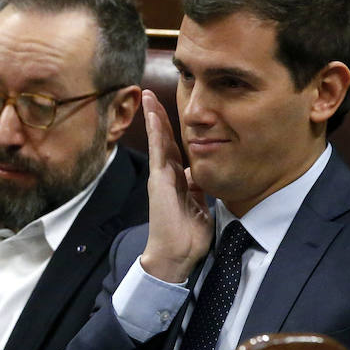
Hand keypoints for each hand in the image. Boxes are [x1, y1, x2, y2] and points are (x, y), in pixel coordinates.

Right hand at [139, 90, 213, 281]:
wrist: (175, 255)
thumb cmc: (188, 237)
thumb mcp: (200, 207)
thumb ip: (199, 190)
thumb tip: (201, 176)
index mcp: (178, 181)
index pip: (174, 149)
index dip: (171, 130)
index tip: (168, 112)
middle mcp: (167, 175)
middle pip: (163, 139)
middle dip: (158, 116)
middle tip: (151, 94)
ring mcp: (161, 177)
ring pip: (158, 140)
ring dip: (153, 117)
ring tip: (148, 96)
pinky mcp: (159, 180)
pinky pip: (158, 151)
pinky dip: (155, 131)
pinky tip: (153, 114)